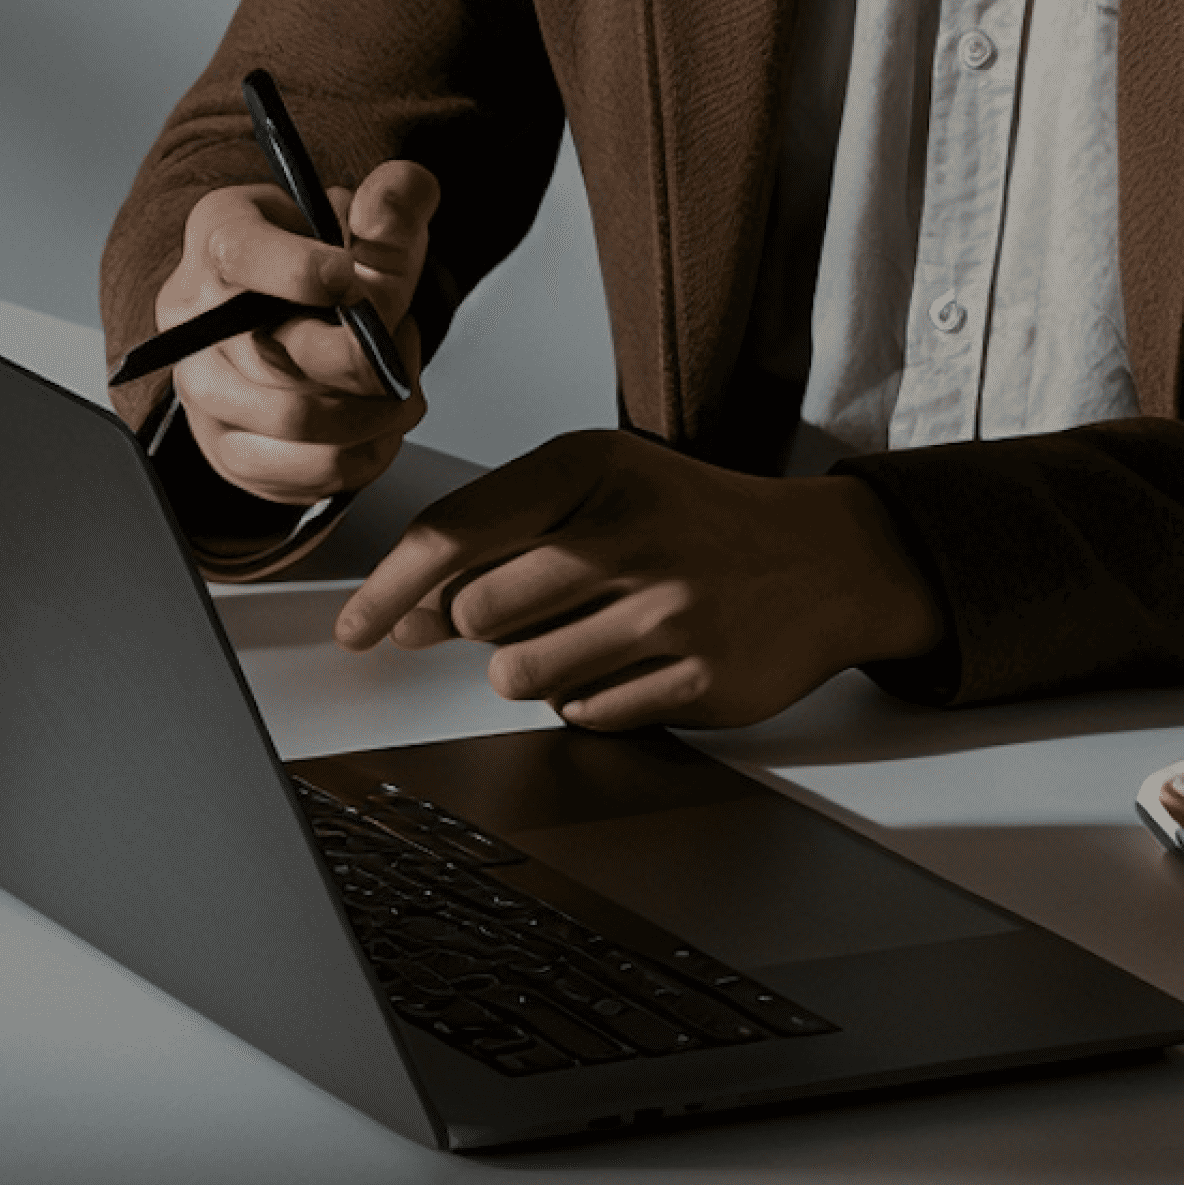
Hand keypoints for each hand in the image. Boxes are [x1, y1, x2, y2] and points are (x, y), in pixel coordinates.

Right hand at [136, 162, 437, 498]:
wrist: (306, 313)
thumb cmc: (333, 261)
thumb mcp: (371, 215)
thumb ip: (394, 202)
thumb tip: (386, 213)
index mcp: (219, 236)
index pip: (240, 256)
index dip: (304, 272)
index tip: (356, 281)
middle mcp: (191, 316)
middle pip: (276, 358)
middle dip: (367, 359)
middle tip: (403, 344)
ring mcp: (201, 389)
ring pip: (295, 423)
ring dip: (374, 413)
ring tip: (400, 385)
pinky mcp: (225, 450)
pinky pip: (303, 475)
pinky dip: (365, 456)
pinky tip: (381, 424)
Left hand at [332, 427, 936, 730]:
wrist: (827, 560)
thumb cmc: (692, 519)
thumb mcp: (599, 488)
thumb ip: (500, 535)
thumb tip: (404, 613)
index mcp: (591, 468)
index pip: (451, 534)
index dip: (387, 590)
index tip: (356, 628)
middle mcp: (630, 532)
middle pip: (476, 615)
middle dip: (482, 628)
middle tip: (531, 611)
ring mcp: (671, 610)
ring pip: (521, 676)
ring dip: (532, 669)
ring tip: (586, 634)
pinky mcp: (701, 679)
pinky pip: (586, 715)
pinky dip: (591, 699)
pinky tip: (633, 660)